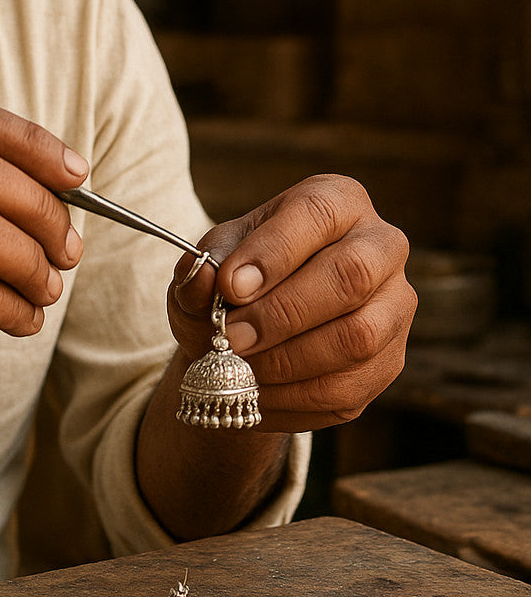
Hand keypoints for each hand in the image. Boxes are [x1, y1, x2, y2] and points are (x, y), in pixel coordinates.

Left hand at [168, 175, 413, 431]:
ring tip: (239, 367)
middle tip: (232, 337)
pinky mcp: (390, 361)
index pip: (316, 213)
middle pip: (350, 275)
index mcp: (338, 201)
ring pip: (357, 337)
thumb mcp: (210, 264)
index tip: (229, 286)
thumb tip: (204, 277)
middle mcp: (380, 245)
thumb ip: (201, 269)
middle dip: (283, 313)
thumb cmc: (238, 282)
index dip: (273, 251)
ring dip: (287, 360)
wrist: (257, 331)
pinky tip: (257, 391)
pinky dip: (294, 396)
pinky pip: (349, 386)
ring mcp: (394, 305)